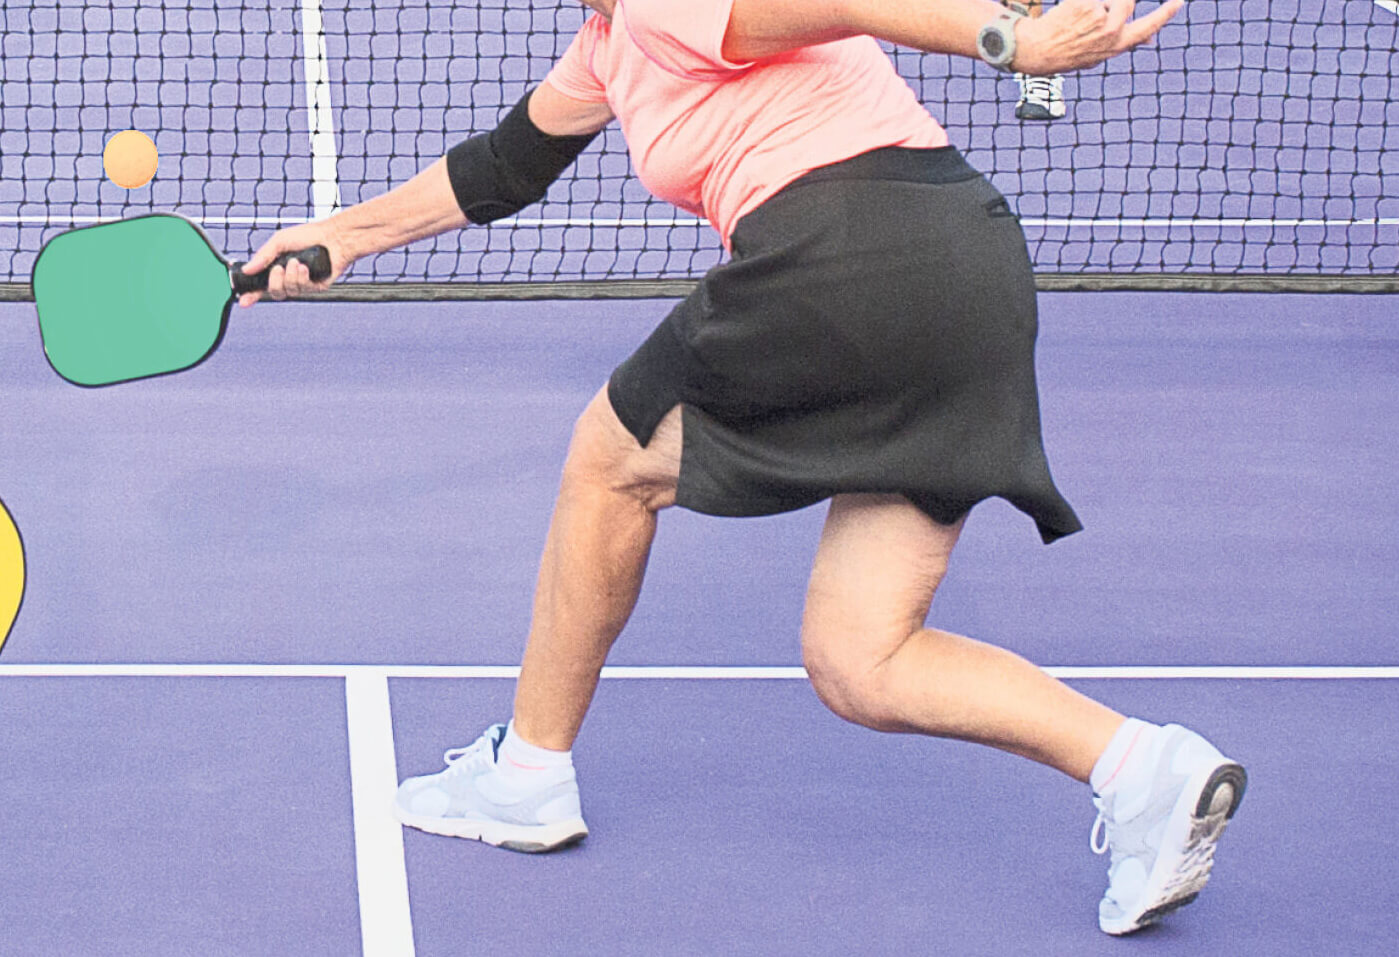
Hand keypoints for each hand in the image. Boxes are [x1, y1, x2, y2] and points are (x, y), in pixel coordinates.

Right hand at [236, 219, 353, 307]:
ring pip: (289, 291)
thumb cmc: (308, 236)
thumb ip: (263, 256)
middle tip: (278, 268)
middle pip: (275, 293)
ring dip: (290, 277)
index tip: (243, 301)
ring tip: (297, 262)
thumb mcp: (279, 242)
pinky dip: (302, 277)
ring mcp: (303, 284)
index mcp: (278, 268)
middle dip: (274, 282)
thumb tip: (247, 269)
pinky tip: (306, 267)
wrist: (333, 237)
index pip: (262, 286)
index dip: (252, 295)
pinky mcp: (317, 287)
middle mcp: (289, 278)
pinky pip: (303, 289)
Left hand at [1012, 0, 1183, 75]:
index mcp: (1116, 45)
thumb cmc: (1068, 54)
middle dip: (1116, 3)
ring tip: (1075, 19)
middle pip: (1126, 2)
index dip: (1164, 14)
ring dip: (1091, 6)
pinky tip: (1068, 14)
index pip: (1148, 27)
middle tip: (1091, 15)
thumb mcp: (1098, 56)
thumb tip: (1150, 41)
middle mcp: (1110, 31)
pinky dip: (1078, 2)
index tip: (1178, 2)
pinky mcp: (1083, 3)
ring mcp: (1097, 15)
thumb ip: (1124, 43)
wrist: (1037, 52)